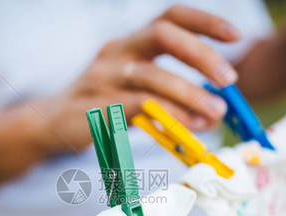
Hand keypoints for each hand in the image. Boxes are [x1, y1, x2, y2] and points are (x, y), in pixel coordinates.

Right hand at [41, 5, 240, 152]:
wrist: (49, 125)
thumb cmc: (100, 107)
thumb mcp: (133, 91)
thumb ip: (168, 94)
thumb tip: (214, 109)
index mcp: (129, 44)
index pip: (169, 18)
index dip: (204, 21)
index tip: (236, 36)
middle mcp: (116, 52)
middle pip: (162, 34)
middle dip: (200, 54)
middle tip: (230, 80)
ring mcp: (102, 77)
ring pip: (151, 75)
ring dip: (189, 93)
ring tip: (216, 112)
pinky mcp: (95, 106)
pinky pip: (136, 106)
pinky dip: (167, 115)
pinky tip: (189, 127)